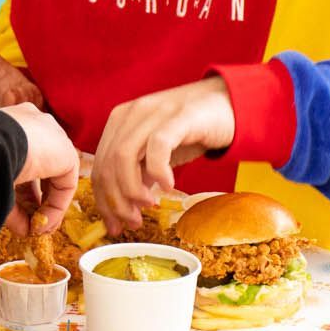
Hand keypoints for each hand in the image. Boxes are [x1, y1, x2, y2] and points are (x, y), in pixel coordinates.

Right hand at [0, 102, 78, 235]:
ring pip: (52, 178)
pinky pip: (63, 185)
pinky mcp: (66, 152)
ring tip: (35, 228)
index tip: (13, 207)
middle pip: (39, 168)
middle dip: (33, 198)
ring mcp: (52, 136)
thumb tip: (18, 227)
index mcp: (10, 123)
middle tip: (27, 221)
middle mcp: (33, 125)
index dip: (18, 186)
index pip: (20, 156)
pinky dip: (54, 207)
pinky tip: (41, 224)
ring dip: (44, 206)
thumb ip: (3, 198)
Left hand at [92, 77, 236, 227]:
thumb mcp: (157, 154)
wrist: (228, 105)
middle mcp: (132, 114)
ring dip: (132, 189)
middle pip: (108, 164)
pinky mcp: (179, 117)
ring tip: (148, 205)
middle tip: (133, 222)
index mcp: (120, 121)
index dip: (103, 201)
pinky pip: (157, 146)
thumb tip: (123, 208)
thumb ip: (138, 173)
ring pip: (124, 156)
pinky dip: (158, 171)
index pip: (100, 166)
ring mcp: (154, 113)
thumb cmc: (191, 131)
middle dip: (116, 201)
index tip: (114, 226)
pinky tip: (168, 186)